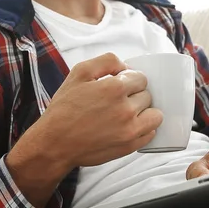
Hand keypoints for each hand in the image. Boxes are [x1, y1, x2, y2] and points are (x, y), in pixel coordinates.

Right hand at [6, 53, 163, 207]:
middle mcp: (125, 109)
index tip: (120, 86)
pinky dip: (144, 129)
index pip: (141, 78)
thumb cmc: (64, 108)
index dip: (130, 80)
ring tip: (127, 113)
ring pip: (154, 115)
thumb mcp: (79, 73)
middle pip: (147, 95)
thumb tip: (125, 66)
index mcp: (115, 88)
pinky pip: (150, 133)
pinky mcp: (129, 146)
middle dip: (135, 95)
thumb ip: (107, 61)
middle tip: (117, 101)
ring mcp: (129, 130)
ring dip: (144, 112)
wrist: (54, 144)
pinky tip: (128, 126)